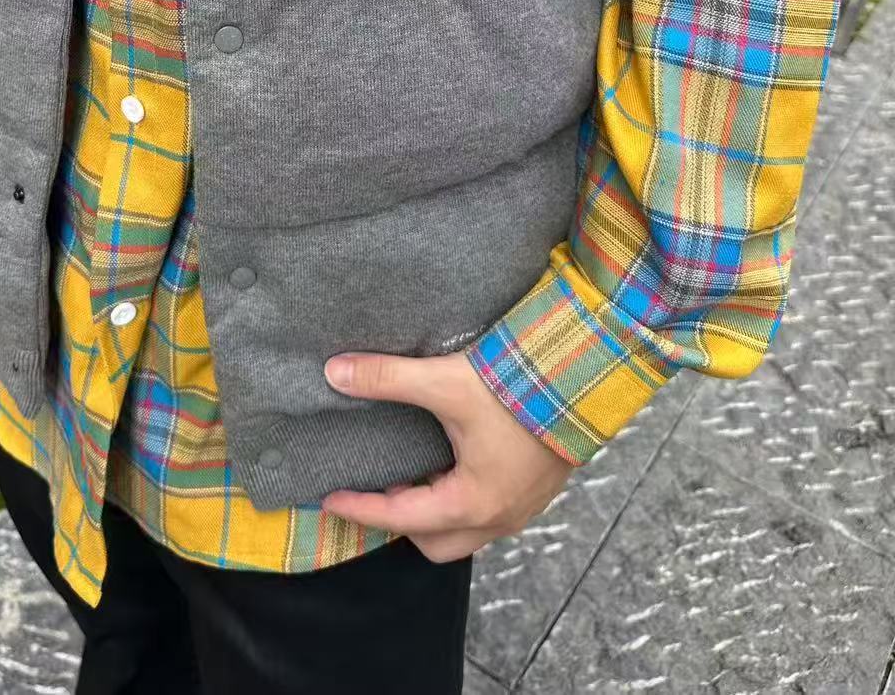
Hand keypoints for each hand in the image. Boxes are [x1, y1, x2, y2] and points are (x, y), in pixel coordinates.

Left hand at [321, 349, 575, 562]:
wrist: (586, 376)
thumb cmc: (520, 387)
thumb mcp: (446, 382)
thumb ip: (388, 379)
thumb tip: (336, 373)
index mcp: (473, 502)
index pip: (401, 518)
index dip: (360, 508)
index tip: (329, 499)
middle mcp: (499, 517)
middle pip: (435, 543)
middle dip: (402, 523)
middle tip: (377, 488)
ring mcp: (521, 508)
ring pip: (464, 531)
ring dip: (433, 512)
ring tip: (412, 473)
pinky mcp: (534, 491)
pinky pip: (487, 514)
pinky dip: (459, 500)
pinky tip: (450, 463)